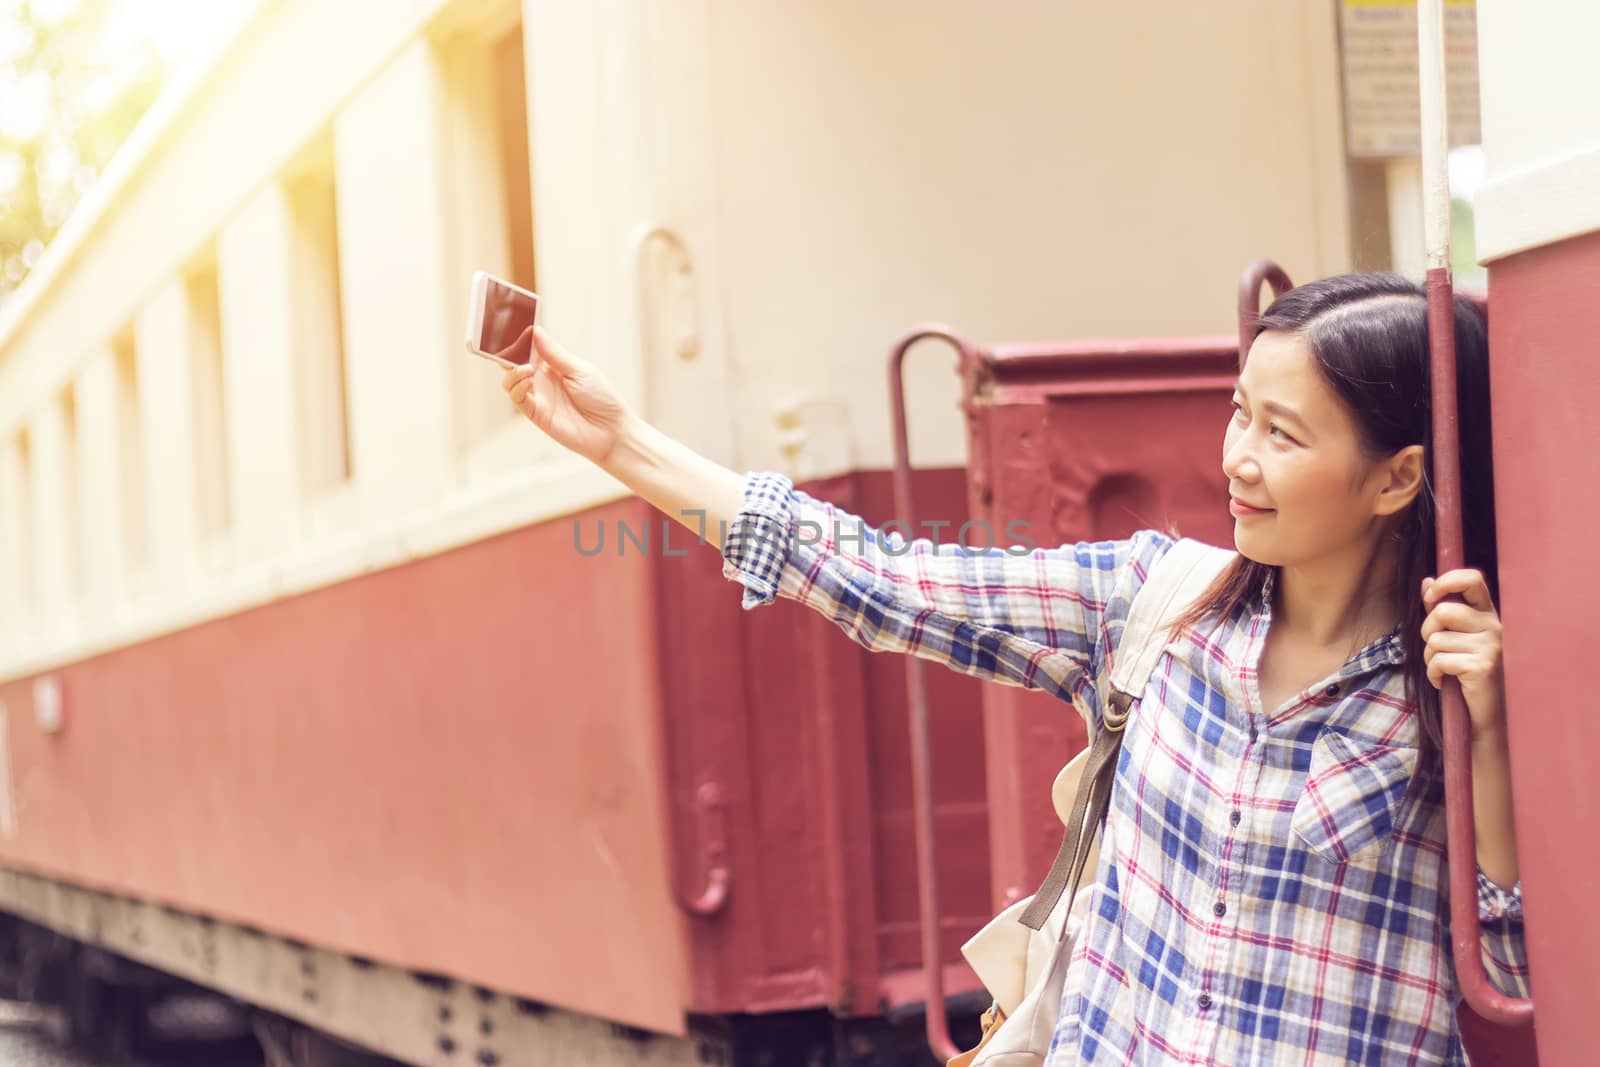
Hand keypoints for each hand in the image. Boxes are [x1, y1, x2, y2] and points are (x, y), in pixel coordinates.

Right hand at [501, 325, 633, 465]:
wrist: (610, 429)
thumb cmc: (601, 398)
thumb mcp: (579, 369)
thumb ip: (555, 353)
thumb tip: (536, 331)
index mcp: (554, 365)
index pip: (529, 348)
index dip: (519, 339)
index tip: (513, 328)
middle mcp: (543, 379)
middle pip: (515, 363)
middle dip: (507, 353)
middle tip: (508, 347)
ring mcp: (538, 396)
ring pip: (510, 380)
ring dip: (512, 371)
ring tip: (526, 368)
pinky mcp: (536, 413)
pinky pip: (517, 398)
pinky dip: (517, 387)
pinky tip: (528, 380)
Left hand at [1420, 569, 1505, 737]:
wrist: (1487, 713)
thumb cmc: (1467, 673)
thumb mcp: (1456, 637)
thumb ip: (1442, 609)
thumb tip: (1426, 581)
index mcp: (1488, 614)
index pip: (1473, 579)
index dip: (1446, 581)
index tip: (1430, 598)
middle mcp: (1494, 626)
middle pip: (1443, 611)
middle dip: (1426, 631)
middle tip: (1435, 648)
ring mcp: (1491, 646)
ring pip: (1436, 640)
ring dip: (1430, 658)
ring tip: (1445, 669)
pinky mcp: (1483, 666)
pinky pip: (1439, 661)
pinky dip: (1433, 674)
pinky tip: (1444, 682)